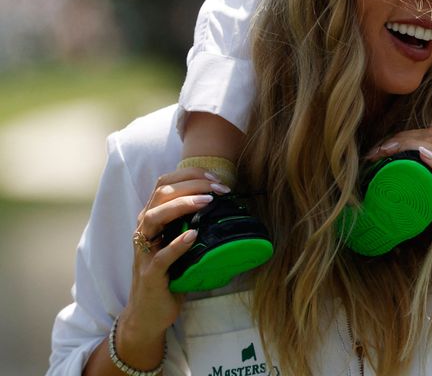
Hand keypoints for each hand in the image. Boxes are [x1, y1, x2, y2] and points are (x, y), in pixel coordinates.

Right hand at [118, 169, 229, 344]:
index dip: (191, 175)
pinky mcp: (150, 274)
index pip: (165, 183)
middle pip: (161, 193)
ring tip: (206, 202)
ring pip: (154, 217)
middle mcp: (145, 230)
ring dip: (182, 205)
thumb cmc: (170, 274)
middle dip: (193, 185)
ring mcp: (145, 252)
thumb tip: (228, 206)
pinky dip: (177, 244)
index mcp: (152, 218)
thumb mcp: (181, 242)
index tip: (216, 178)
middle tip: (220, 189)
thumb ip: (193, 223)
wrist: (149, 313)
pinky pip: (161, 256)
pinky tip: (193, 235)